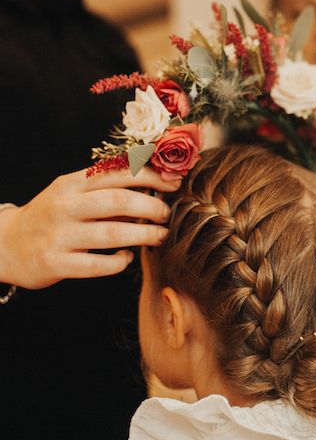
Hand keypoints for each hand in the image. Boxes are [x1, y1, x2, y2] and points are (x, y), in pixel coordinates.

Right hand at [0, 167, 180, 288]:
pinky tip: (127, 258)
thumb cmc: (52, 215)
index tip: (175, 183)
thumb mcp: (73, 192)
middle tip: (167, 215)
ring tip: (160, 236)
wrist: (4, 244)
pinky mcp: (54, 263)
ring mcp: (58, 235)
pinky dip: (118, 262)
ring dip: (143, 235)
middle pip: (118, 201)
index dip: (151, 177)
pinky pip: (96, 266)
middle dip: (151, 207)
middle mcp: (65, 206)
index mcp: (72, 183)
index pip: (118, 173)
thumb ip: (108, 187)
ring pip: (111, 234)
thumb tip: (157, 182)